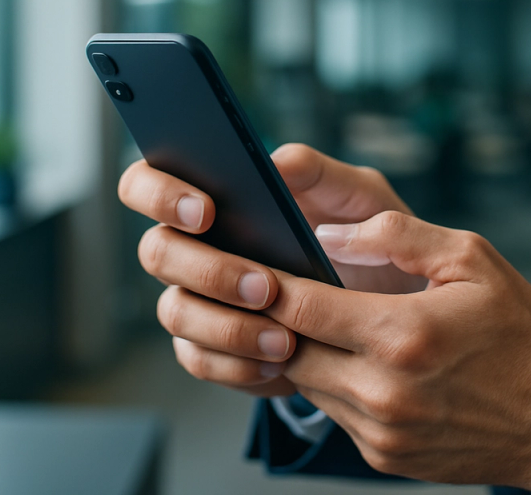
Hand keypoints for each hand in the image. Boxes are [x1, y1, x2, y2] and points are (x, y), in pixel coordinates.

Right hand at [116, 144, 418, 397]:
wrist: (384, 307)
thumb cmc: (360, 237)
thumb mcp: (356, 197)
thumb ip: (321, 174)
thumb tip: (278, 164)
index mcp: (211, 196)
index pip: (146, 183)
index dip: (159, 194)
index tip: (206, 211)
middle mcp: (190, 246)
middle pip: (156, 252)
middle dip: (208, 270)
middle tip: (265, 286)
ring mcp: (193, 299)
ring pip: (174, 312)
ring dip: (227, 326)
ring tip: (285, 338)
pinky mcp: (207, 348)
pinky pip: (199, 359)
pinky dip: (237, 365)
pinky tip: (278, 363)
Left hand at [263, 211, 530, 493]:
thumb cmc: (521, 333)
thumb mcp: (472, 260)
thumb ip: (397, 236)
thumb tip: (330, 235)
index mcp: (400, 334)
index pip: (300, 307)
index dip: (267, 284)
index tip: (252, 266)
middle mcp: (382, 390)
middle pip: (289, 348)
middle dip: (275, 319)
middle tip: (275, 289)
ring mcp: (380, 431)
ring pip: (306, 383)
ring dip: (305, 352)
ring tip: (321, 321)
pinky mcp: (383, 456)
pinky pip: (334, 413)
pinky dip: (334, 385)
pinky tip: (357, 361)